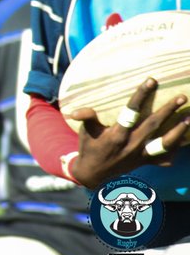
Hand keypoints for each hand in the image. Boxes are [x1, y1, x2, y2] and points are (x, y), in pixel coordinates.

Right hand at [68, 77, 189, 187]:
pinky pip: (165, 157)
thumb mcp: (85, 131)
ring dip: (178, 130)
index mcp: (117, 135)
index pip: (132, 111)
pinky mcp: (146, 162)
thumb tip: (75, 111)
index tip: (151, 81)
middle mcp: (132, 144)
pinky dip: (176, 149)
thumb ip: (86, 117)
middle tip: (182, 97)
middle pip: (153, 124)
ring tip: (188, 118)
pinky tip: (184, 138)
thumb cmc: (89, 147)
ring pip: (164, 143)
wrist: (94, 174)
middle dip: (168, 110)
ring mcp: (141, 155)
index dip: (141, 95)